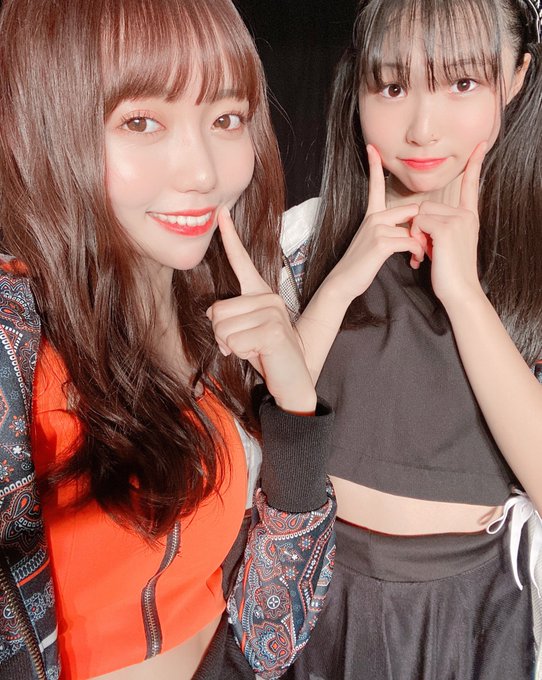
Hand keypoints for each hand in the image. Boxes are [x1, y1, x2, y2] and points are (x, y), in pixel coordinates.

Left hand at [207, 207, 316, 413]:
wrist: (293, 380)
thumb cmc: (266, 356)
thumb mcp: (242, 334)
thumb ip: (227, 319)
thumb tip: (210, 314)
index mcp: (261, 295)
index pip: (242, 261)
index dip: (230, 236)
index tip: (221, 211)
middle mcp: (268, 297)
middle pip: (216, 310)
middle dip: (221, 335)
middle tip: (244, 344)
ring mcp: (273, 311)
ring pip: (222, 327)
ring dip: (230, 345)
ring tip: (252, 349)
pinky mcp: (273, 329)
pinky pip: (234, 341)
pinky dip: (240, 354)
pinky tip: (260, 355)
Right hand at [323, 145, 423, 303]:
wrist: (344, 282)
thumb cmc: (361, 265)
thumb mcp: (374, 242)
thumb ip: (390, 230)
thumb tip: (410, 230)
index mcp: (372, 216)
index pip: (375, 186)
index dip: (374, 166)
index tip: (372, 147)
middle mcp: (374, 218)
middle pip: (413, 211)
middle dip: (424, 229)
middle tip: (426, 248)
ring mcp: (376, 229)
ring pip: (414, 229)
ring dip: (422, 246)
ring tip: (419, 259)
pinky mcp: (381, 243)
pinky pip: (411, 241)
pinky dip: (417, 253)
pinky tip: (414, 262)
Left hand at [409, 142, 487, 306]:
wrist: (459, 291)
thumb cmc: (449, 272)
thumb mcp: (446, 244)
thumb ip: (440, 226)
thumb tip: (422, 218)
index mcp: (469, 217)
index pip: (471, 185)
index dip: (475, 164)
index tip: (482, 144)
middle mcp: (466, 215)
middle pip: (428, 204)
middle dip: (419, 226)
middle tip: (427, 249)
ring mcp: (458, 220)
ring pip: (421, 212)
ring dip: (416, 232)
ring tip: (426, 252)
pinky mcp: (447, 228)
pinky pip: (419, 221)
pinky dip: (415, 236)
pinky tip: (425, 253)